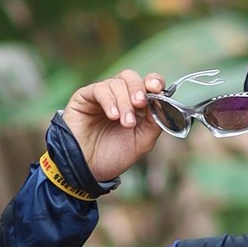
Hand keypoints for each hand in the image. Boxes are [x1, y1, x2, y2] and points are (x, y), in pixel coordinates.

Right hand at [61, 70, 165, 189]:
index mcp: (136, 106)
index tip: (157, 89)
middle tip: (140, 104)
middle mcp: (119, 97)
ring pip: (116, 83)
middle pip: (130, 77)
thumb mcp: (143, 142)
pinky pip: (99, 89)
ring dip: (124, 102)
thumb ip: (155, 121)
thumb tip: (162, 101)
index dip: (154, 81)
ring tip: (125, 123)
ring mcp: (102, 96)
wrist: (88, 169)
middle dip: (138, 89)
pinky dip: (109, 100)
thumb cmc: (114, 156)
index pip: (147, 83)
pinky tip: (113, 116)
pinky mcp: (84, 97)